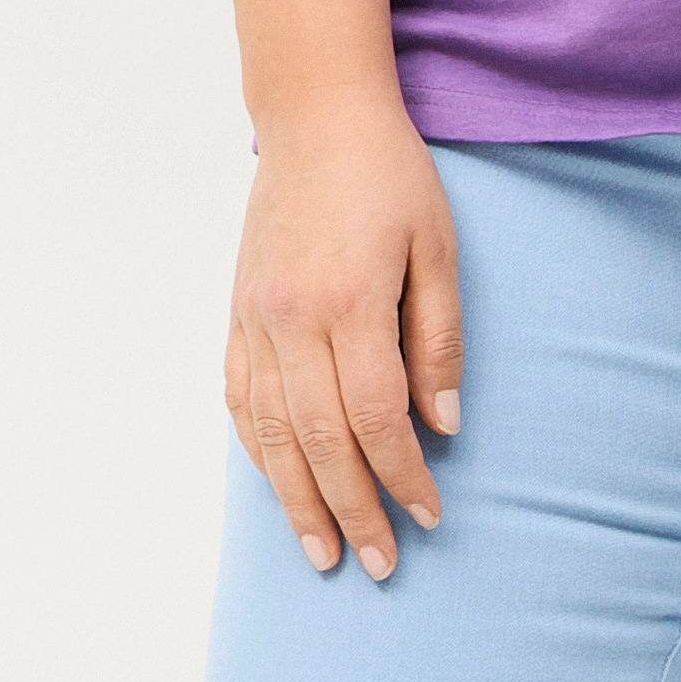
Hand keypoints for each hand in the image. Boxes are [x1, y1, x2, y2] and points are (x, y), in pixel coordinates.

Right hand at [225, 92, 464, 578]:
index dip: (403, 474)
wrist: (315, 119)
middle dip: (353, 510)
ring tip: (322, 552)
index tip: (429, 515)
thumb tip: (442, 426)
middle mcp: (291, 320)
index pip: (377, 417)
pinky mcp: (237, 313)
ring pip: (272, 434)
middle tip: (378, 562)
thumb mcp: (438, 248)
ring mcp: (255, 319)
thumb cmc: (390, 178)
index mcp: (349, 303)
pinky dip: (259, 451)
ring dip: (297, 501)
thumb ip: (438, 339)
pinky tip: (278, 487)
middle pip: (321, 441)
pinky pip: (241, 400)